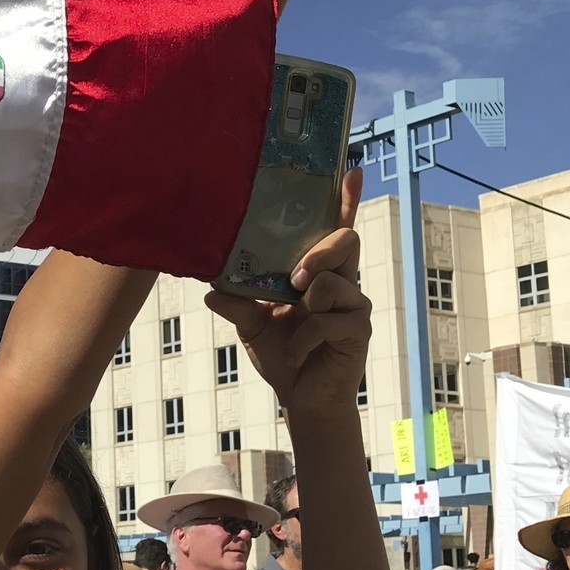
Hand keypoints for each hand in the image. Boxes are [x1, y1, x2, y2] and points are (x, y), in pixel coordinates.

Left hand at [205, 169, 369, 417]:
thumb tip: (210, 288)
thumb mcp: (251, 325)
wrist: (302, 399)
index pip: (335, 229)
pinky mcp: (359, 330)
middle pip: (344, 241)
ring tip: (291, 330)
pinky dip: (301, 341)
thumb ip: (237, 303)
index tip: (351, 170)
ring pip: (331, 282)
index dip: (345, 200)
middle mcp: (342, 282)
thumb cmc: (282, 355)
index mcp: (319, 272)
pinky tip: (297, 355)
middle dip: (317, 252)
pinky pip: (325, 322)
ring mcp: (354, 305)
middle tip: (295, 276)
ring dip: (302, 309)